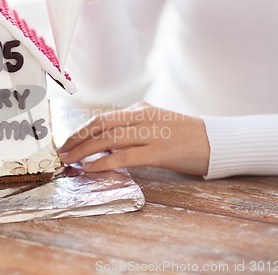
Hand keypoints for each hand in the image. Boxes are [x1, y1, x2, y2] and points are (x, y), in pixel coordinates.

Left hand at [57, 102, 210, 175]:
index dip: (80, 130)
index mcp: (140, 110)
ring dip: (85, 151)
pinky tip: (91, 168)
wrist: (217, 142)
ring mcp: (152, 133)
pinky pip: (125, 156)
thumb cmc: (184, 136)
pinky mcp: (160, 152)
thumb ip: (131, 129)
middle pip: (100, 125)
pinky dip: (105, 162)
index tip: (66, 142)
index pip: (102, 118)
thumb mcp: (155, 124)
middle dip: (76, 139)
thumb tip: (103, 142)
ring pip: (109, 139)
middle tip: (61, 152)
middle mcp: (143, 117)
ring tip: (70, 161)